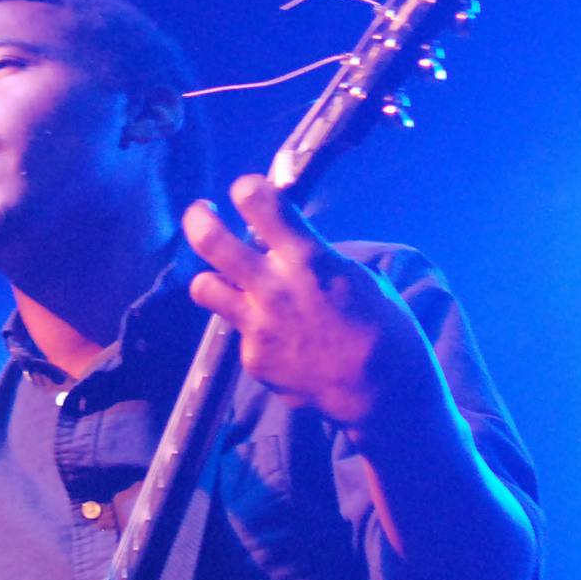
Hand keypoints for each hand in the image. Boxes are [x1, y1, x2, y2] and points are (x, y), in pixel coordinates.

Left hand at [182, 174, 431, 430]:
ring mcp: (258, 324)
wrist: (382, 390)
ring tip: (224, 281)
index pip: (258, 201)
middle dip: (198, 220)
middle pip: (210, 240)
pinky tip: (279, 340)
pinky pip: (238, 332)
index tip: (245, 193)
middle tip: (200, 215)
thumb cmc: (380, 325)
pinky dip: (252, 329)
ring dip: (212, 280)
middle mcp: (274, 286)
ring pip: (204, 287)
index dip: (246, 190)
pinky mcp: (253, 358)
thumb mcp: (353, 275)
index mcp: (307, 257)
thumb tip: (284, 245)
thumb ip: (311, 258)